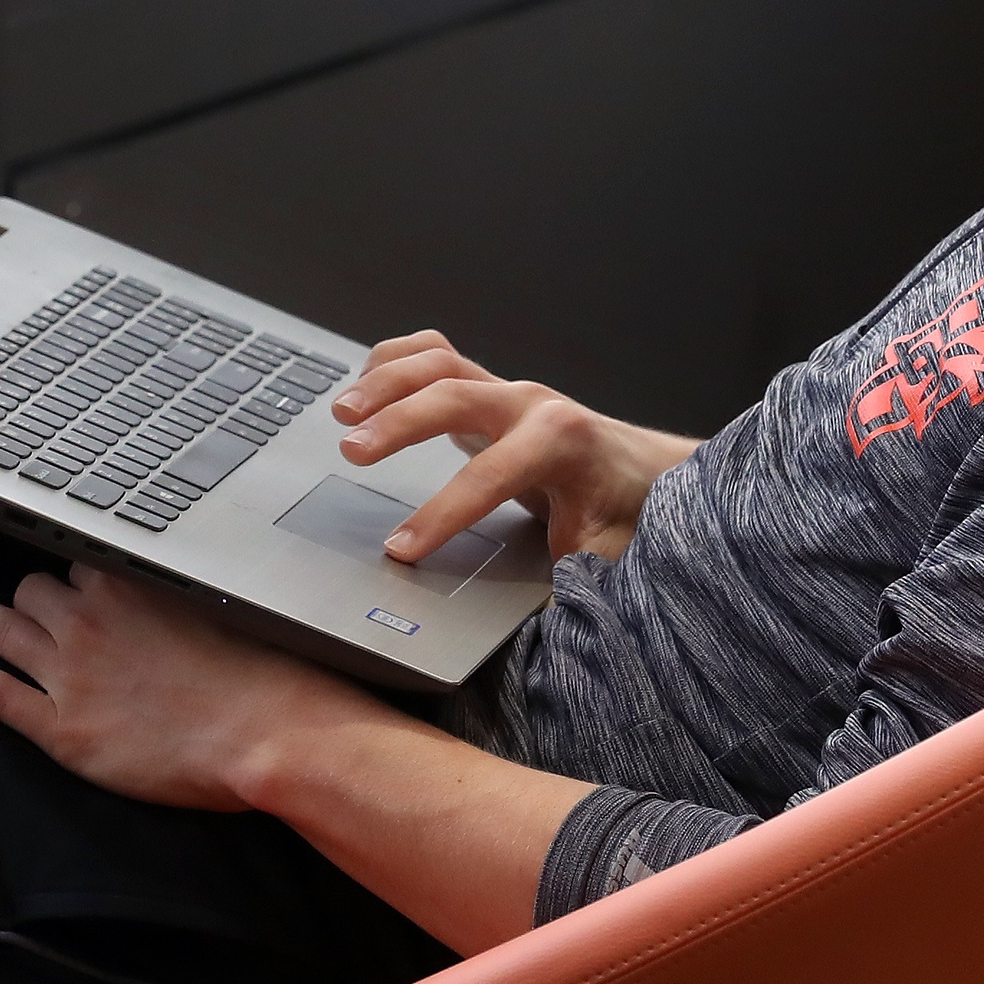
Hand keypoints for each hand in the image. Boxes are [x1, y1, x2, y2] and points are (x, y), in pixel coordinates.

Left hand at [0, 566, 384, 812]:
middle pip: (31, 589)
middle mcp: (89, 621)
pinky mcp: (61, 728)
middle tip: (6, 596)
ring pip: (1, 627)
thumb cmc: (258, 677)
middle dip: (22, 594)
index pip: (76, 563)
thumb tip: (170, 592)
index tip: (60, 575)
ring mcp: (68, 675)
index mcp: (128, 586)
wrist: (260, 733)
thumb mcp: (220, 610)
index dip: (68, 574)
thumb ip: (179, 596)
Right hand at [331, 331, 697, 564]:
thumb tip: (544, 629)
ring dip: (386, 381)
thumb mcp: (602, 555)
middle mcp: (530, 404)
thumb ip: (572, 584)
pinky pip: (436, 354)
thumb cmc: (621, 511)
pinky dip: (395, 360)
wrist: (643, 469)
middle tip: (351, 454)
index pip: (491, 475)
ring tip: (341, 412)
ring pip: (439, 362)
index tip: (400, 550)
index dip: (442, 514)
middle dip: (400, 423)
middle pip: (454, 396)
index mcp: (562, 442)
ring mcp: (506, 389)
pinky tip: (363, 382)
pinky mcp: (486, 388)